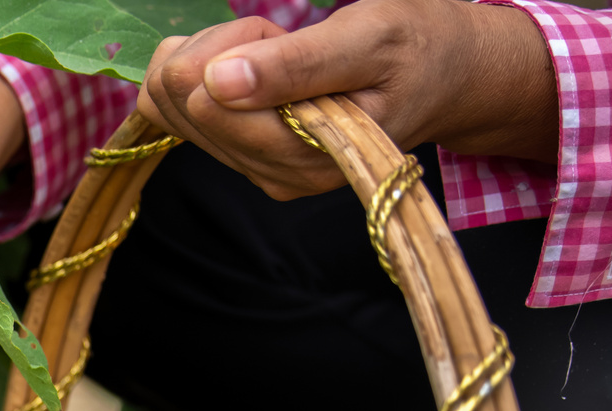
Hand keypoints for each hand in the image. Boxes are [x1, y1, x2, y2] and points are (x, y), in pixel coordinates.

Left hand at [136, 0, 557, 200]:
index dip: (236, 46)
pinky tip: (258, 69)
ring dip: (215, 60)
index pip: (202, 99)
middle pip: (176, 100)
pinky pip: (178, 113)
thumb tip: (216, 82)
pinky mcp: (241, 158)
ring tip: (279, 55)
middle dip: (222, 50)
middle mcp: (272, 174)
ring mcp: (253, 169)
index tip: (283, 35)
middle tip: (282, 41)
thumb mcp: (369, 38)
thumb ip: (295, 64)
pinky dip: (209, 74)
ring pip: (167, 105)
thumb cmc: (414, 48)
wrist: (443, 76)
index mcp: (304, 156)